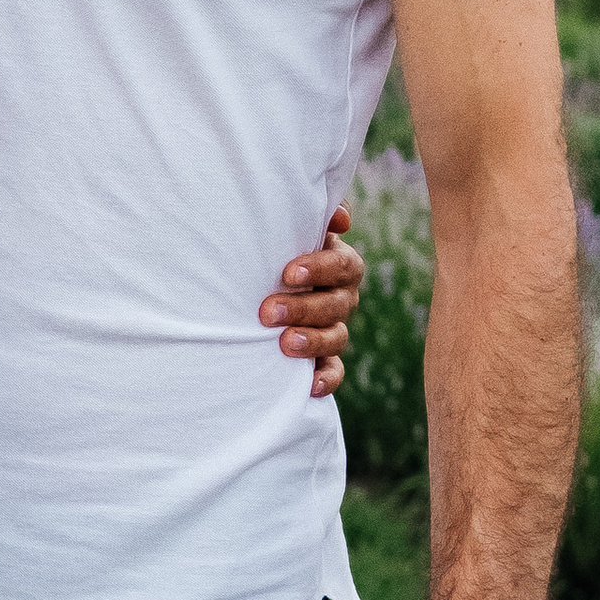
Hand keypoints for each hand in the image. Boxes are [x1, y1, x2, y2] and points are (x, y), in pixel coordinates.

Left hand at [259, 206, 364, 396]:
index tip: (287, 273)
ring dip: (312, 341)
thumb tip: (340, 219)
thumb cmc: (273, 248)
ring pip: (337, 337)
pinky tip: (308, 386)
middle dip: (303, 308)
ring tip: (284, 344)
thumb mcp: (287, 227)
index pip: (344, 265)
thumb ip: (311, 213)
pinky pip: (333, 370)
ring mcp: (334, 328)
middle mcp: (341, 296)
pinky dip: (325, 378)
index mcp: (338, 264)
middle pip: (337, 303)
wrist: (255, 286)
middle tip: (267, 311)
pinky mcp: (323, 358)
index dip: (320, 268)